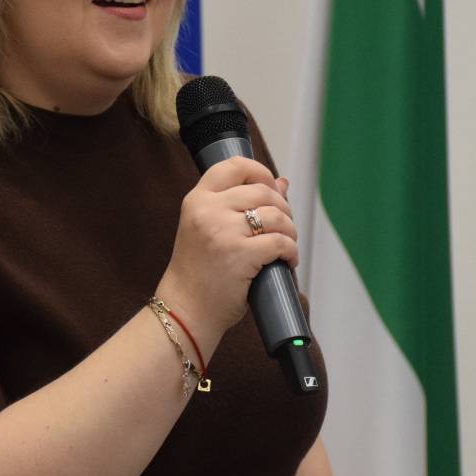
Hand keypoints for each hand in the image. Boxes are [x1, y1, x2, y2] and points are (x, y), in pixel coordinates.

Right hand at [156, 158, 297, 342]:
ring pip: (276, 216)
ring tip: (286, 244)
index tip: (271, 187)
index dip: (261, 172)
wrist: (184, 309)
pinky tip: (287, 260)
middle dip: (283, 208)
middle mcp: (208, 210)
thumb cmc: (197, 272)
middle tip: (283, 226)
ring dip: (290, 230)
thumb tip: (282, 182)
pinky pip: (280, 242)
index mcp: (197, 200)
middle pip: (262, 191)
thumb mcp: (209, 229)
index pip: (234, 165)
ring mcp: (223, 232)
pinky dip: (291, 251)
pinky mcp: (240, 255)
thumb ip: (240, 204)